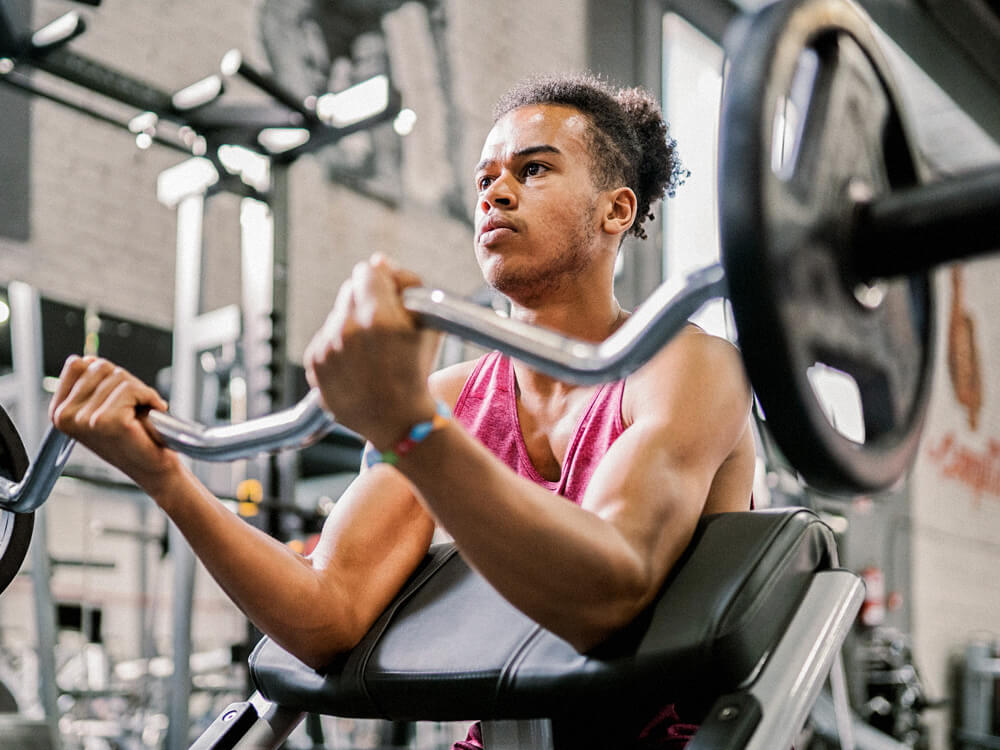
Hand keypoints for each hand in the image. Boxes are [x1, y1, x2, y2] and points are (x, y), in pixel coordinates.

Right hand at [49, 356, 181, 493]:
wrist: (154, 467)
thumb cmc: (135, 436)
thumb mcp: (103, 405)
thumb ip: (91, 382)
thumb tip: (88, 359)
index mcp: (59, 410)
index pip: (77, 363)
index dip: (106, 375)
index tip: (115, 398)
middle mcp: (65, 416)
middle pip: (100, 366)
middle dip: (125, 383)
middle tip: (132, 409)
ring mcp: (84, 419)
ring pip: (119, 376)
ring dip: (140, 392)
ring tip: (139, 416)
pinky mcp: (107, 422)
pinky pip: (133, 389)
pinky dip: (150, 398)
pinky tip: (149, 418)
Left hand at [304, 254, 441, 448]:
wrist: (399, 421)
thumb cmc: (417, 372)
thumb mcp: (427, 325)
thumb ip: (405, 287)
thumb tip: (380, 261)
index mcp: (378, 316)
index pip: (369, 270)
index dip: (383, 281)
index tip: (390, 295)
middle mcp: (347, 330)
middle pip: (350, 289)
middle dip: (367, 301)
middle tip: (382, 326)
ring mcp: (328, 348)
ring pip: (337, 315)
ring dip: (352, 325)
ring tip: (371, 354)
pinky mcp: (314, 363)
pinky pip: (324, 338)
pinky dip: (339, 347)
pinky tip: (357, 365)